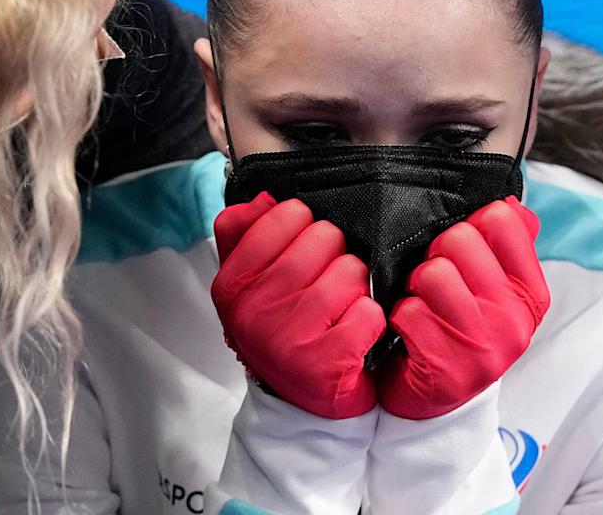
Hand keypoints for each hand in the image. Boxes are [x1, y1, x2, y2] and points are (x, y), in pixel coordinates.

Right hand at [212, 192, 386, 418]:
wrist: (305, 402)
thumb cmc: (285, 328)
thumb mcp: (253, 282)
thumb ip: (245, 235)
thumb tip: (258, 200)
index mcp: (231, 286)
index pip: (284, 215)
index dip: (306, 224)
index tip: (305, 247)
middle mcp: (252, 313)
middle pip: (323, 238)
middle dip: (337, 252)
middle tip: (330, 276)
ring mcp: (286, 341)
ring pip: (350, 272)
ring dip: (356, 285)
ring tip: (344, 304)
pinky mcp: (324, 367)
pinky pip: (368, 312)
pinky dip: (371, 318)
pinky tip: (356, 331)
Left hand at [378, 197, 549, 419]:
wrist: (436, 403)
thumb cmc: (459, 331)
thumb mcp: (492, 290)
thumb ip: (506, 245)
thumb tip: (512, 204)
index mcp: (530, 293)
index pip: (502, 220)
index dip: (470, 225)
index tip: (461, 251)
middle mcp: (515, 319)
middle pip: (459, 240)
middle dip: (436, 254)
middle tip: (433, 282)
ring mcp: (484, 347)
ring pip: (432, 274)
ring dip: (415, 287)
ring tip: (421, 304)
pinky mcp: (448, 370)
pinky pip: (408, 312)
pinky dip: (399, 317)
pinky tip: (408, 332)